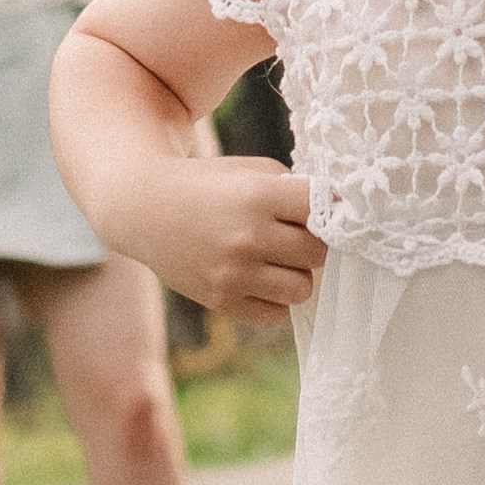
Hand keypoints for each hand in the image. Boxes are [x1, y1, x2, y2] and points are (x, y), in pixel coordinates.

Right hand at [138, 155, 327, 326]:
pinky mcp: (222, 301)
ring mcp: (234, 273)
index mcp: (258, 195)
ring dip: (296, 274)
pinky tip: (259, 277)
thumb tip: (338, 214)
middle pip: (318, 253)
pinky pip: (276, 313)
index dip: (328, 209)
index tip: (322, 210)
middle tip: (295, 235)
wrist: (146, 209)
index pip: (323, 209)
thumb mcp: (251, 171)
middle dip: (312, 243)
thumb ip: (294, 190)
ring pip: (302, 289)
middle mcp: (248, 236)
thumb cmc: (209, 185)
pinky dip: (274, 298)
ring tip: (277, 259)